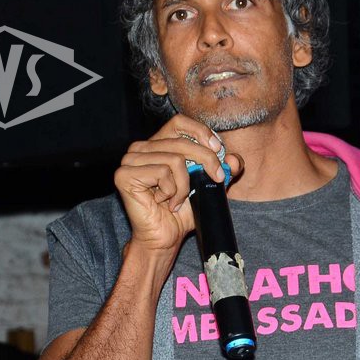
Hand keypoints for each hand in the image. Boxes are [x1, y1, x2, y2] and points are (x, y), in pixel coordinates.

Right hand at [114, 114, 244, 255]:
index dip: (201, 132)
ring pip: (175, 159)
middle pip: (181, 141)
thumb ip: (222, 169)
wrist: (164, 237)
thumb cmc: (181, 212)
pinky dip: (171, 191)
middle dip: (206, 161)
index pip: (179, 122)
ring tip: (177, 200)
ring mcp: (130, 160)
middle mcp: (141, 148)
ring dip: (185, 184)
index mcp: (157, 144)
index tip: (218, 150)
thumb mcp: (208, 186)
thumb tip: (235, 160)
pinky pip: (162, 172)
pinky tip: (165, 202)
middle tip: (216, 180)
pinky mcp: (124, 174)